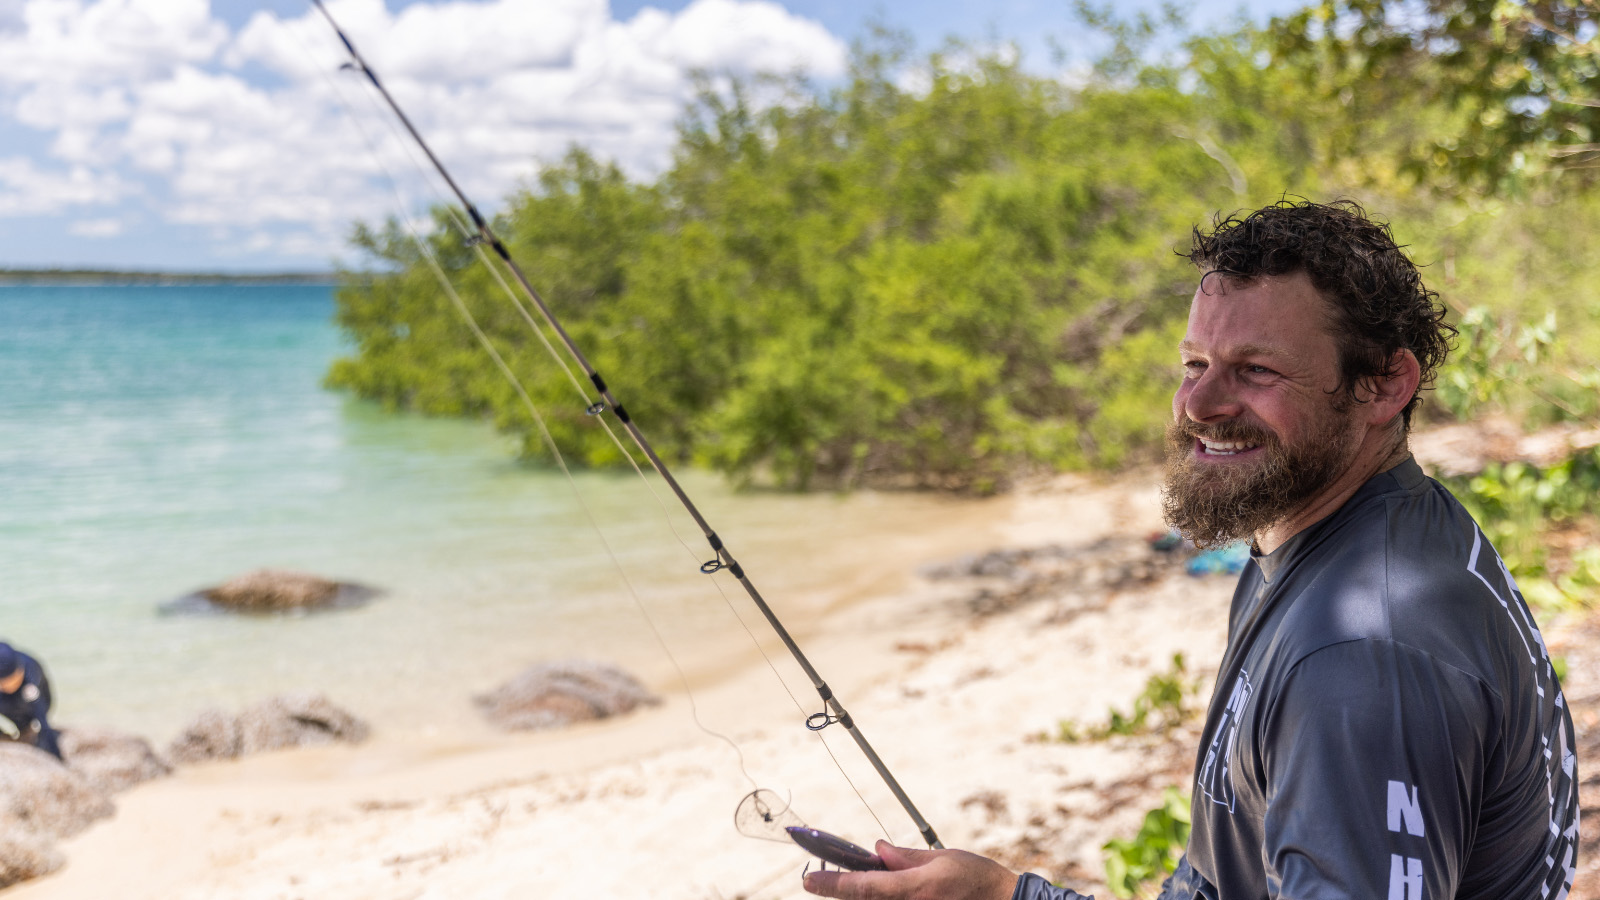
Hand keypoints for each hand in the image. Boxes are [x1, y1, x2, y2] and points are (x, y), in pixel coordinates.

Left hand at [802, 841, 1018, 899]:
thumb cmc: (977, 879)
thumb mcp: (942, 859)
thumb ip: (905, 858)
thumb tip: (877, 851)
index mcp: (916, 889)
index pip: (864, 887)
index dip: (832, 885)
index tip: (808, 880)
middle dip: (843, 889)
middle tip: (821, 879)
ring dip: (866, 893)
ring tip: (865, 881)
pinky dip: (883, 897)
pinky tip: (887, 886)